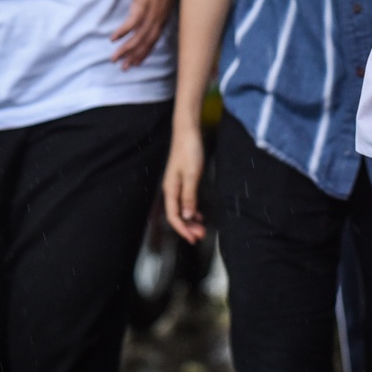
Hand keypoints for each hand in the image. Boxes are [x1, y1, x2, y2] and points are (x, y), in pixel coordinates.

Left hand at [110, 0, 181, 68]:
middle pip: (142, 36)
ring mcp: (160, 19)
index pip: (136, 20)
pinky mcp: (162, 21)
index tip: (112, 39)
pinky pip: (155, 39)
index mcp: (147, 2)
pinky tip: (139, 60)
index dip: (125, 31)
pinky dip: (146, 51)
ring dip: (137, 54)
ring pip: (149, 41)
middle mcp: (155, 14)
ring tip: (126, 67)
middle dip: (128, 49)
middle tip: (114, 60)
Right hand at [163, 123, 208, 243]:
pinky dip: (192, 209)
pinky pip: (185, 201)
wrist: (187, 132)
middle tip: (200, 235)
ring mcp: (176, 185)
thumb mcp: (192, 175)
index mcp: (171, 189)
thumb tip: (188, 215)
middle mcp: (171, 189)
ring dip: (190, 220)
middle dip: (188, 227)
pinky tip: (199, 214)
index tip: (192, 239)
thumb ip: (189, 196)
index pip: (173, 216)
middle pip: (177, 214)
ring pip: (182, 208)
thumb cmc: (189, 151)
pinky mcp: (183, 180)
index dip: (182, 229)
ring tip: (201, 227)